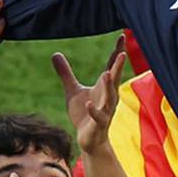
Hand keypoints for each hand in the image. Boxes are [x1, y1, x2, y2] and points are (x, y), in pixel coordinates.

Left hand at [53, 34, 128, 155]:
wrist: (89, 140)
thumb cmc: (84, 114)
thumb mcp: (73, 91)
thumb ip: (66, 73)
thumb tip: (55, 53)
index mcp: (104, 87)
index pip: (112, 66)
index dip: (117, 52)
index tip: (122, 36)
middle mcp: (108, 97)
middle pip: (114, 79)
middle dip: (118, 66)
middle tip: (122, 53)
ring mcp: (105, 111)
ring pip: (109, 97)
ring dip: (108, 86)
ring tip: (106, 73)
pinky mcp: (98, 124)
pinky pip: (97, 116)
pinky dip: (94, 110)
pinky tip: (88, 102)